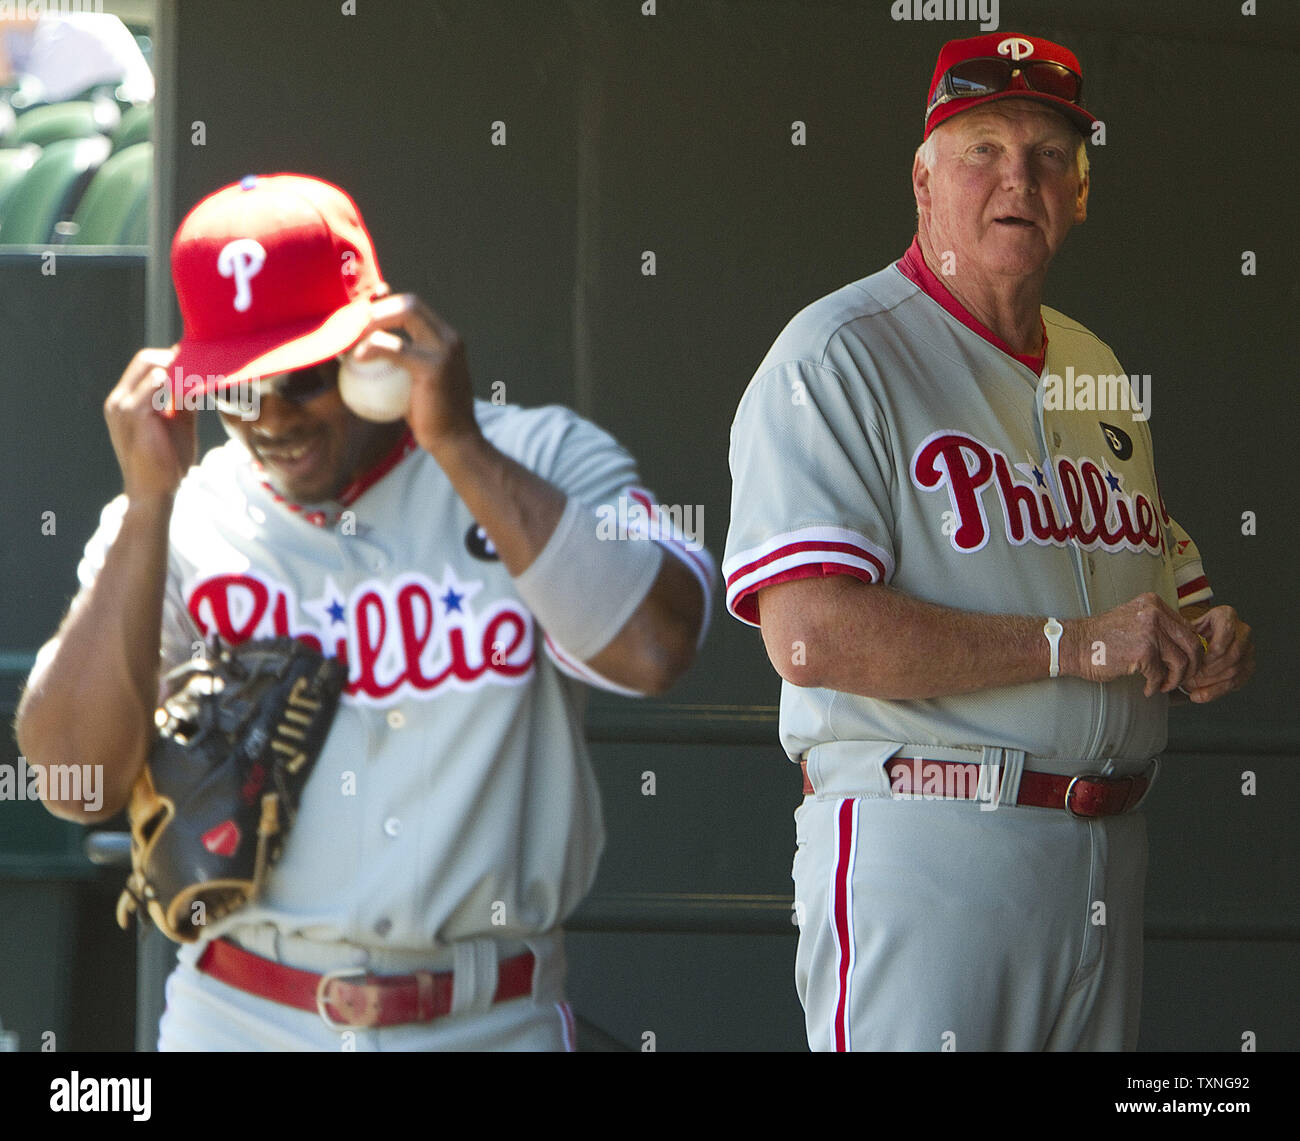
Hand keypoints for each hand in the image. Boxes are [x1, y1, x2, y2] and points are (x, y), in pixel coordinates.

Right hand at [103, 348, 196, 499]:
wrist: (154, 492)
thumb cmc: (166, 462)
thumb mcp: (178, 424)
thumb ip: (183, 401)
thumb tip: (199, 379)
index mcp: (126, 400)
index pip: (145, 364)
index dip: (171, 358)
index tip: (199, 359)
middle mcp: (119, 399)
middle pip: (145, 359)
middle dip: (174, 357)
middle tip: (203, 362)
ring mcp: (122, 406)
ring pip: (150, 368)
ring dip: (178, 367)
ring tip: (203, 371)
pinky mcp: (133, 416)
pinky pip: (153, 387)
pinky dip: (174, 381)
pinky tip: (194, 384)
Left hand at [350, 294, 480, 455]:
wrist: (454, 441)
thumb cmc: (432, 416)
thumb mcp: (419, 381)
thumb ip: (403, 361)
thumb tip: (368, 350)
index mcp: (447, 338)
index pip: (413, 306)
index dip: (384, 306)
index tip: (359, 320)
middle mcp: (450, 338)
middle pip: (409, 303)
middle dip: (378, 308)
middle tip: (352, 326)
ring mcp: (444, 350)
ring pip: (404, 314)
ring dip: (373, 320)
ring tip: (351, 336)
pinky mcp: (433, 367)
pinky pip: (395, 348)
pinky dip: (373, 347)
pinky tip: (356, 358)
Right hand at [1070, 592, 1205, 697]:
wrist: (1074, 645)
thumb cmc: (1101, 637)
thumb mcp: (1133, 619)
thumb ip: (1157, 626)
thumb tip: (1184, 645)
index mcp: (1153, 603)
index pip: (1188, 628)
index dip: (1191, 650)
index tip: (1185, 664)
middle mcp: (1154, 613)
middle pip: (1192, 644)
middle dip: (1191, 667)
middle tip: (1181, 678)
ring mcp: (1149, 631)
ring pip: (1181, 662)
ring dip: (1174, 679)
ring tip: (1162, 685)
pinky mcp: (1142, 651)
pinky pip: (1160, 674)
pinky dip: (1155, 685)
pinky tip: (1147, 688)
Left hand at [1180, 606, 1253, 702]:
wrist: (1200, 637)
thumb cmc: (1189, 632)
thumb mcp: (1184, 627)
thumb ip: (1183, 635)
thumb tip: (1174, 648)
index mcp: (1226, 616)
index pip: (1227, 631)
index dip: (1213, 649)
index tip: (1199, 660)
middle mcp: (1242, 631)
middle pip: (1233, 654)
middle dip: (1209, 669)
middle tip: (1190, 676)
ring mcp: (1248, 650)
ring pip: (1234, 670)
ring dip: (1210, 682)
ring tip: (1190, 685)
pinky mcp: (1248, 667)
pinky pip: (1235, 683)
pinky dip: (1214, 692)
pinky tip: (1198, 695)